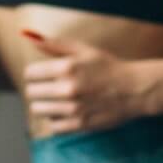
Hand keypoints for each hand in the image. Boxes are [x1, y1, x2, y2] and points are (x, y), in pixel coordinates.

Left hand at [21, 31, 140, 136]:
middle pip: (31, 92)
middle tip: (51, 87)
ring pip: (38, 110)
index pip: (29, 73)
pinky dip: (56, 119)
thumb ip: (54, 44)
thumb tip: (28, 37)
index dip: (34, 73)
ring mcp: (73, 108)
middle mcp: (68, 88)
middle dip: (38, 88)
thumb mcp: (83, 50)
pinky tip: (67, 112)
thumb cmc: (107, 66)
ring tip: (59, 99)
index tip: (43, 74)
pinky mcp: (79, 125)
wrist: (134, 89)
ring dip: (45, 104)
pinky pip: (52, 126)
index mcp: (67, 67)